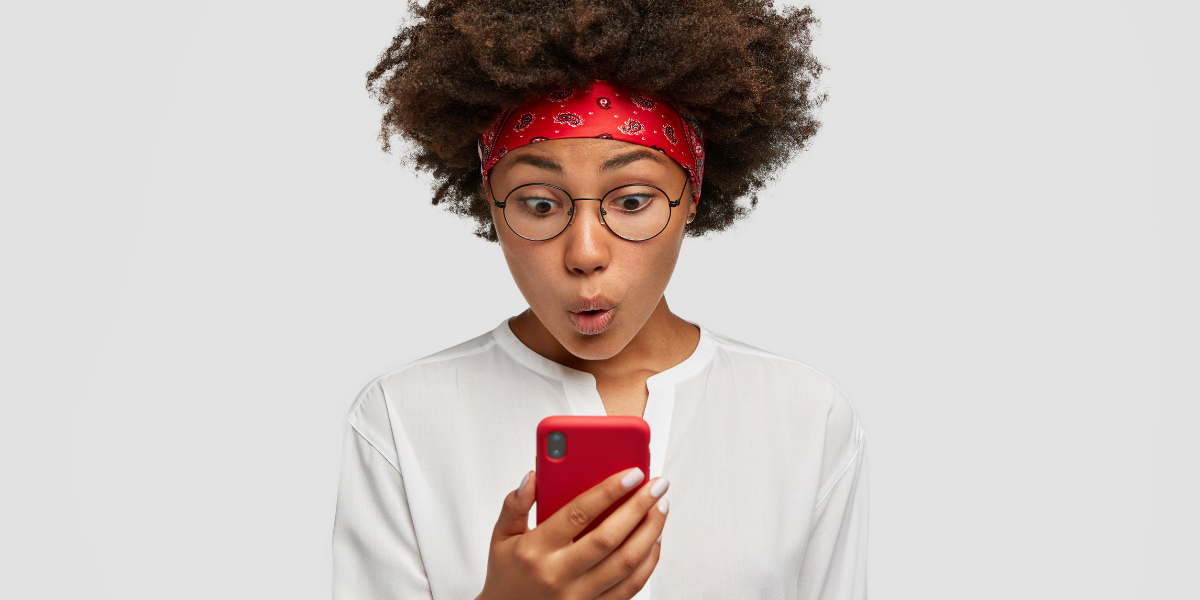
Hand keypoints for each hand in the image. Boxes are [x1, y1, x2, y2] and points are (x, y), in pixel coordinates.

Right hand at [476, 467, 669, 599]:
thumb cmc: (507, 575)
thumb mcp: (501, 537)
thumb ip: (515, 504)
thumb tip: (532, 476)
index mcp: (536, 551)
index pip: (578, 514)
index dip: (609, 491)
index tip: (633, 473)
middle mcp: (559, 575)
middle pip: (609, 538)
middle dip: (639, 507)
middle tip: (657, 485)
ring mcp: (579, 596)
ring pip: (627, 563)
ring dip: (650, 532)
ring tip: (661, 507)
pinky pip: (631, 587)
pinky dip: (649, 562)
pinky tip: (654, 540)